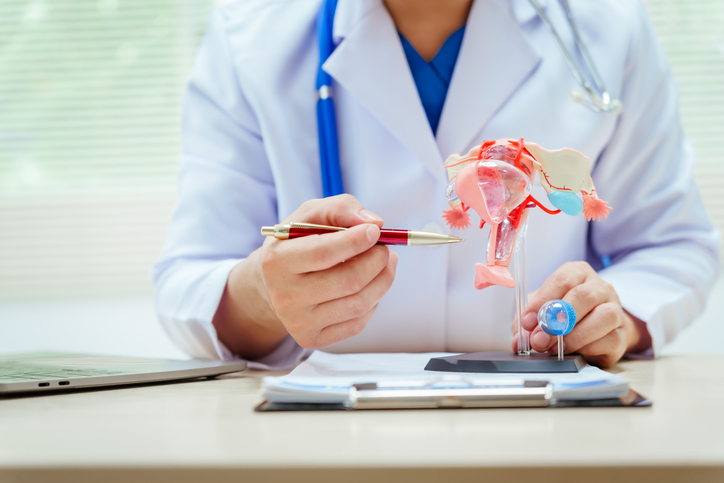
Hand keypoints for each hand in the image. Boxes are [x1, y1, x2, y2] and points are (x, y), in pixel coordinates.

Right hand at [214, 194, 397, 358]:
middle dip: (376, 261)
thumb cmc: (297, 243)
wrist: (273, 282)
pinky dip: (372, 302)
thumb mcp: (310, 215)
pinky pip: (356, 323)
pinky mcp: (311, 338)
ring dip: (382, 280)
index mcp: (277, 261)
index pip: (323, 253)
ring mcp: (297, 321)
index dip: (356, 241)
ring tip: (386, 263)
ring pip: (358, 304)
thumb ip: (340, 209)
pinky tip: (369, 287)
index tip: (376, 231)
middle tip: (385, 249)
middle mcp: (284, 295)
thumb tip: (375, 223)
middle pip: (348, 281)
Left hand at [512, 262, 650, 366]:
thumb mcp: (540, 312)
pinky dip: (589, 348)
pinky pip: (611, 339)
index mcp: (577, 273)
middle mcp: (600, 287)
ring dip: (575, 336)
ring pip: (604, 316)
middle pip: (583, 296)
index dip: (543, 301)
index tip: (527, 322)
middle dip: (558, 320)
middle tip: (539, 340)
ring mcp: (615, 309)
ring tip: (555, 349)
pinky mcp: (622, 334)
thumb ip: (527, 324)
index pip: (562, 280)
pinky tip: (574, 352)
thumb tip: (518, 341)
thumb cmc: (563, 316)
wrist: (594, 332)